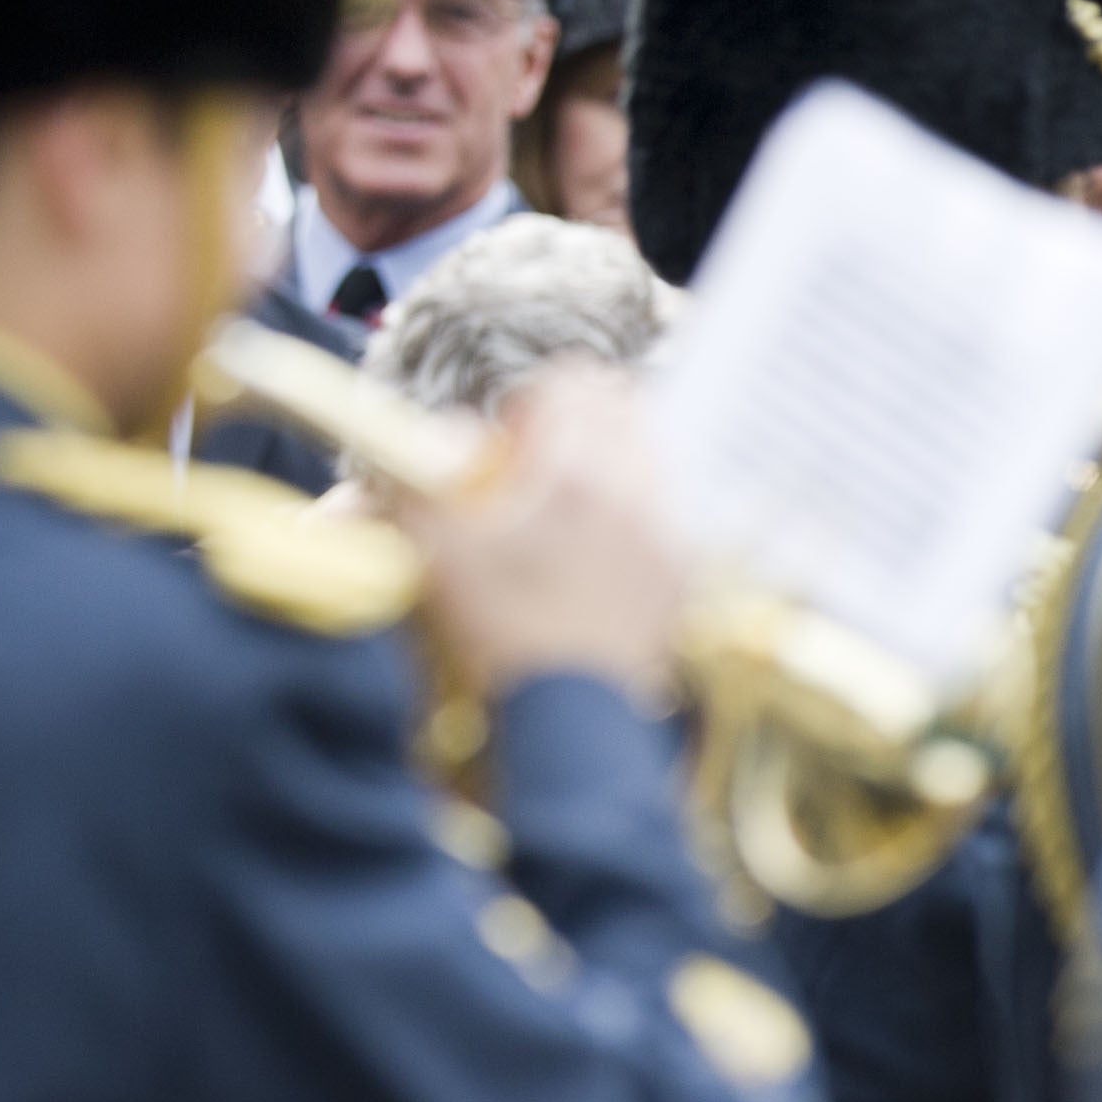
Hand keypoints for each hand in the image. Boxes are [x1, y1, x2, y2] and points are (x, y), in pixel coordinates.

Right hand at [398, 365, 687, 709]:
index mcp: (576, 473)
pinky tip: (597, 545)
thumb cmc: (499, 628)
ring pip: (650, 451)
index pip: (570, 382)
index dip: (529, 400)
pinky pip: (667, 504)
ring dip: (609, 456)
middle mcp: (635, 491)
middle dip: (578, 416)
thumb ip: (420, 480)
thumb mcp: (436, 549)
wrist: (571, 718)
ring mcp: (667, 533)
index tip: (507, 437)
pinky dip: (634, 503)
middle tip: (537, 457)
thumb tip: (434, 439)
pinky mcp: (682, 573)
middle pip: (622, 405)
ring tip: (567, 501)